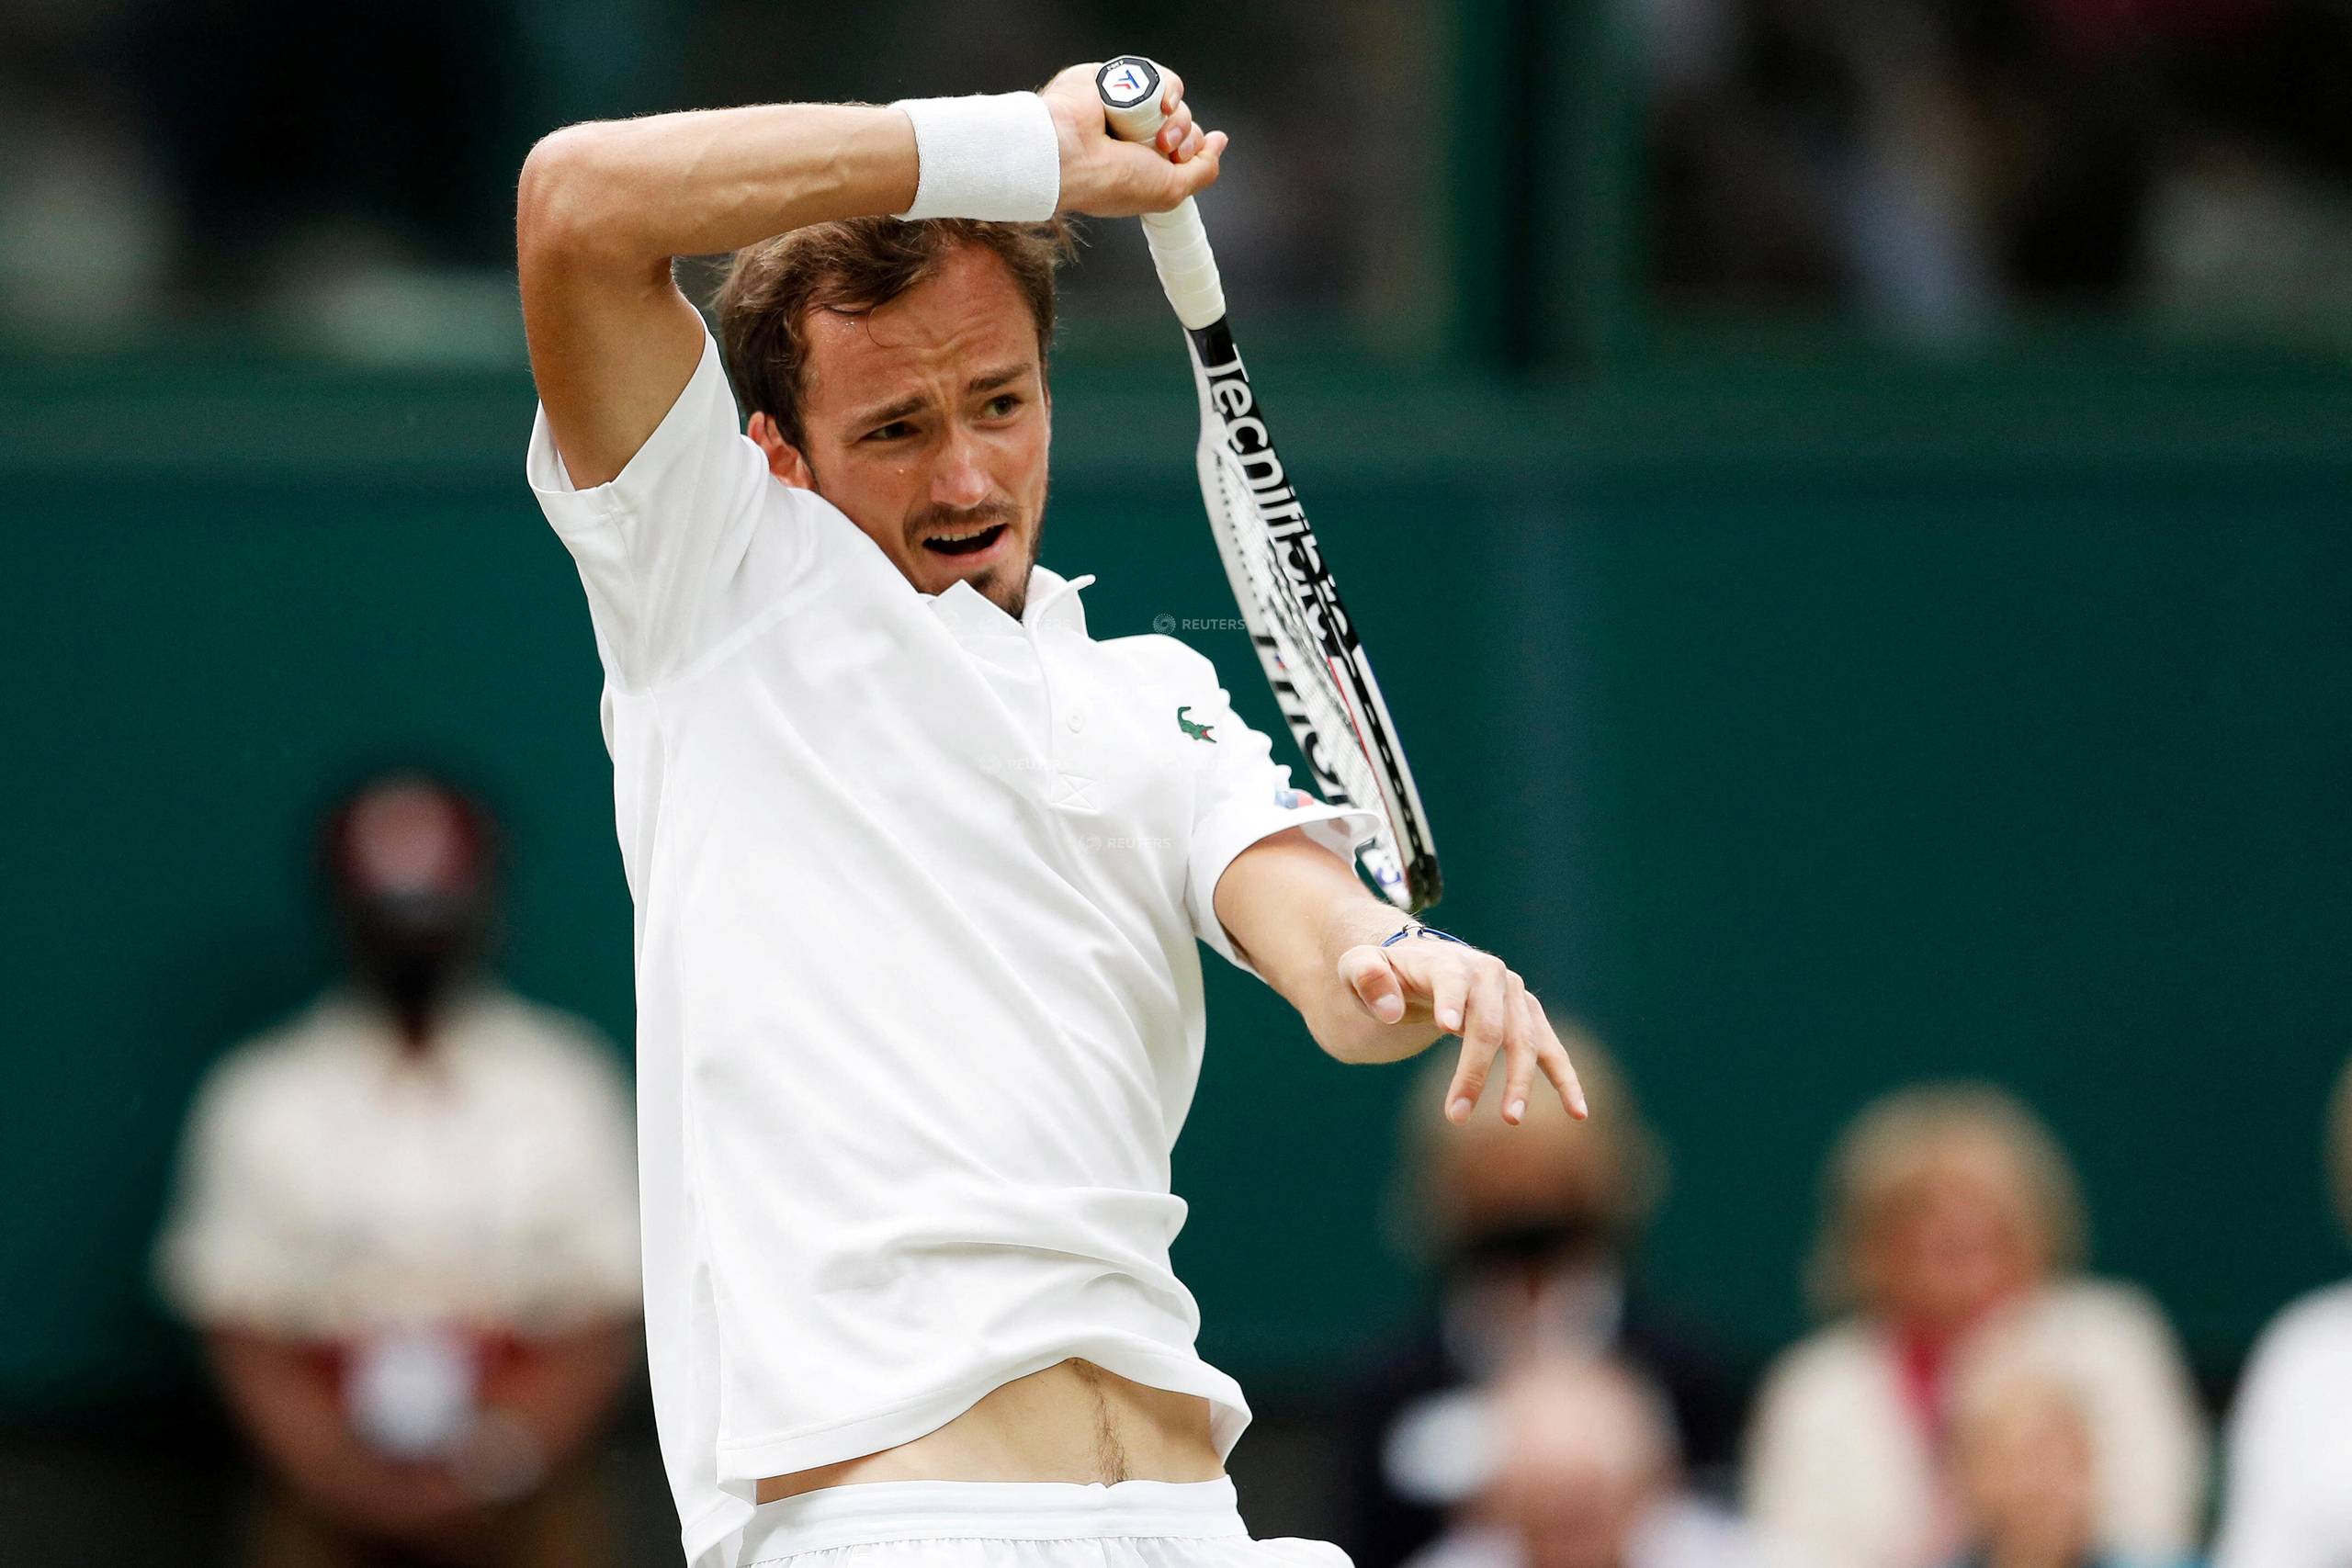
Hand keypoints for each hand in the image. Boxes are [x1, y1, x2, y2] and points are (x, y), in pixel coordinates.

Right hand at [1039, 62, 1227, 217]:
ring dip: (1174, 117)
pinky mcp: (1120, 79)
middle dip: (1184, 137)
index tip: (1181, 160)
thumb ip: (1203, 170)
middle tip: (1164, 148)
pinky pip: (1158, 76)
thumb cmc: (1109, 179)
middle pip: (1183, 124)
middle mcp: (1136, 137)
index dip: (1192, 153)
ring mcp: (1128, 108)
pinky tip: (1153, 103)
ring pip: (1174, 102)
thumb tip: (1219, 143)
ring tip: (1152, 131)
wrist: (1071, 152)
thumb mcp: (1171, 191)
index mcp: (1143, 164)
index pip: (1185, 150)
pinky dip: (1164, 89)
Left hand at [1338, 936, 1588, 1124]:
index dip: (1452, 1002)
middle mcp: (1490, 974)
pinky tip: (1578, 1112)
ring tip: (1509, 1119)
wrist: (1415, 965)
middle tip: (1454, 1115)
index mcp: (1449, 961)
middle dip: (1474, 1070)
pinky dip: (1564, 1078)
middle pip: (1489, 1024)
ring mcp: (1513, 996)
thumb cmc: (1381, 972)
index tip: (1446, 1027)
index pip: (1454, 982)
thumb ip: (1365, 977)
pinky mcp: (1527, 1018)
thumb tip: (1389, 1010)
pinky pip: (1549, 1049)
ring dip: (1519, 1081)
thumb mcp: (1357, 967)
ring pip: (1524, 1040)